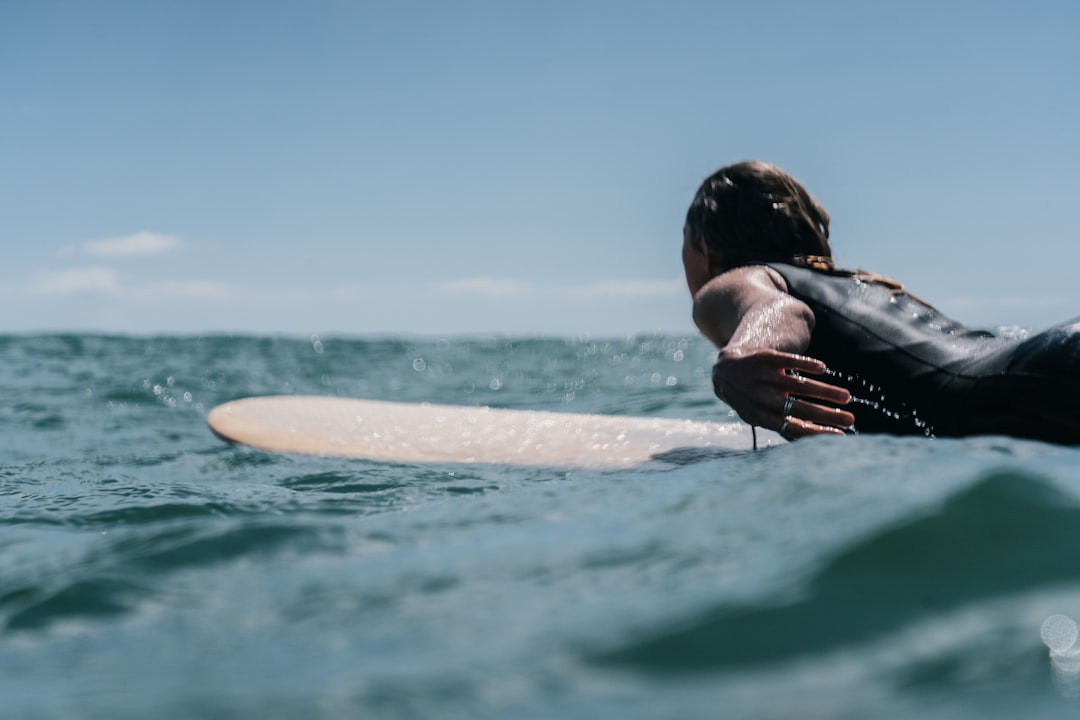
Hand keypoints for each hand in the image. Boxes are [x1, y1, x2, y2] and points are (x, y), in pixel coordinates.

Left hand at [712, 347, 854, 438]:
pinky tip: (822, 368)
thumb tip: (815, 438)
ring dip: (823, 391)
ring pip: (796, 384)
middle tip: (850, 418)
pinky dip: (805, 364)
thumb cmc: (749, 398)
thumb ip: (782, 424)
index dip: (815, 432)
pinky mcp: (763, 357)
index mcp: (759, 416)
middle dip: (825, 414)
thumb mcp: (758, 414)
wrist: (724, 369)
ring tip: (846, 396)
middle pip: (797, 407)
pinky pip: (786, 360)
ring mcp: (760, 376)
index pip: (791, 427)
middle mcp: (759, 397)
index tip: (840, 435)